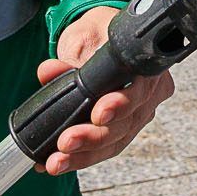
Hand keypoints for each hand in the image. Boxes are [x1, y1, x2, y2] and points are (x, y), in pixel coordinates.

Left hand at [30, 6, 172, 175]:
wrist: (99, 38)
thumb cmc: (99, 33)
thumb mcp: (84, 37)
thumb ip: (68, 58)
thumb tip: (48, 71)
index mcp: (147, 68)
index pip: (139, 91)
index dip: (120, 106)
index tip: (98, 114)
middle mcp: (149, 95)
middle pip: (126, 123)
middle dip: (93, 137)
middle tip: (66, 142)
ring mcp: (137, 115)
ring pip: (114, 142)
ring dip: (83, 155)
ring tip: (56, 162)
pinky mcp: (121, 130)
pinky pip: (104, 149)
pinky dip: (80, 157)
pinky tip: (57, 162)